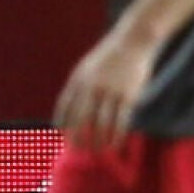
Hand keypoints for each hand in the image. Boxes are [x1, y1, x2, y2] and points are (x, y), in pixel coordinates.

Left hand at [53, 27, 157, 148]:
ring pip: (101, 124)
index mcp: (78, 78)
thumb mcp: (87, 67)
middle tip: (77, 150)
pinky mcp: (128, 96)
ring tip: (97, 151)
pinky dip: (116, 136)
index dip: (62, 122)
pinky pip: (120, 121)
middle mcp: (92, 86)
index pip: (64, 106)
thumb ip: (79, 86)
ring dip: (98, 140)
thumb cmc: (108, 56)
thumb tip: (71, 109)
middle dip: (77, 136)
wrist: (132, 42)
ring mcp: (110, 91)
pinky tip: (114, 144)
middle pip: (81, 118)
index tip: (61, 135)